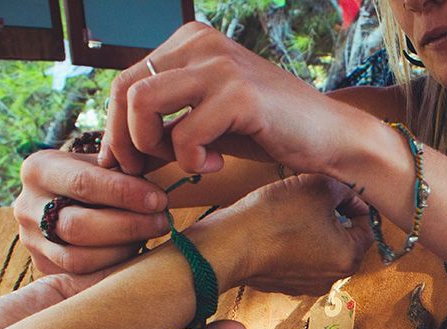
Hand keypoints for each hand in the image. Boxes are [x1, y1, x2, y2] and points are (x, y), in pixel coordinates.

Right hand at [13, 149, 169, 274]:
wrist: (70, 197)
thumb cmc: (98, 176)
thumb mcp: (103, 163)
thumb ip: (122, 169)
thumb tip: (153, 194)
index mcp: (38, 169)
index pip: (83, 183)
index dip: (124, 194)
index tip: (159, 200)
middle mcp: (26, 205)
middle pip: (78, 225)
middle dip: (128, 226)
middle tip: (163, 221)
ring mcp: (31, 239)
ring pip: (78, 258)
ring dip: (123, 249)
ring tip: (152, 235)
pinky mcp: (43, 264)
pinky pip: (80, 275)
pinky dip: (113, 266)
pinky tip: (136, 253)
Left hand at [100, 22, 353, 177]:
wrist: (331, 137)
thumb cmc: (269, 130)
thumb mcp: (208, 119)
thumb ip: (167, 121)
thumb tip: (116, 151)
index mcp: (191, 40)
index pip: (126, 80)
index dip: (117, 128)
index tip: (132, 162)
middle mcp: (202, 42)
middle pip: (125, 89)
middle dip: (125, 140)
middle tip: (147, 170)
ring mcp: (221, 66)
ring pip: (142, 103)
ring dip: (152, 144)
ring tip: (187, 161)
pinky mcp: (240, 95)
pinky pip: (185, 133)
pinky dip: (192, 159)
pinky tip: (216, 164)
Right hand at [190, 173, 371, 296]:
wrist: (230, 245)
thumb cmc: (275, 217)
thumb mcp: (319, 186)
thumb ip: (345, 188)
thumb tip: (350, 193)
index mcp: (349, 258)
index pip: (366, 225)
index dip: (354, 202)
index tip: (338, 189)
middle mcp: (332, 278)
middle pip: (344, 238)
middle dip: (332, 215)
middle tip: (313, 196)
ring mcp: (307, 284)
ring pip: (319, 247)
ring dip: (312, 227)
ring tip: (293, 209)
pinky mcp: (284, 283)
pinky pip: (298, 258)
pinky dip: (292, 242)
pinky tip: (278, 226)